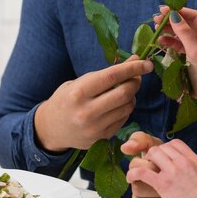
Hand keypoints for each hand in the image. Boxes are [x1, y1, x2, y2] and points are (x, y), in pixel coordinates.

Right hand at [34, 55, 152, 151]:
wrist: (50, 129)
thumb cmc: (67, 99)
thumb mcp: (82, 81)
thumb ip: (108, 72)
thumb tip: (135, 60)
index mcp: (79, 92)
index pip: (112, 76)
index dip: (133, 68)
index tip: (147, 63)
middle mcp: (86, 112)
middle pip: (124, 93)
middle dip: (136, 81)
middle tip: (137, 76)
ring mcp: (94, 128)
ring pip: (128, 106)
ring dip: (132, 95)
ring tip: (124, 90)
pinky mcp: (101, 137)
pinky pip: (124, 119)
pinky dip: (126, 108)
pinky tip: (118, 104)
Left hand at [126, 139, 196, 197]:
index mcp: (195, 160)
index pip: (176, 144)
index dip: (166, 148)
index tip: (161, 157)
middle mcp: (183, 161)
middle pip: (162, 147)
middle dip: (153, 155)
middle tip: (148, 165)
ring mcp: (173, 171)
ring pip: (152, 154)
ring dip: (144, 161)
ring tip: (139, 170)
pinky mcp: (164, 185)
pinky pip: (143, 172)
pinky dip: (134, 173)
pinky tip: (131, 178)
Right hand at [154, 6, 196, 102]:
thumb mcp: (194, 51)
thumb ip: (184, 33)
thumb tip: (173, 15)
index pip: (196, 17)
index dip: (180, 11)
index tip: (166, 8)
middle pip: (187, 24)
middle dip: (172, 20)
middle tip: (156, 17)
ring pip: (181, 34)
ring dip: (169, 30)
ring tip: (155, 26)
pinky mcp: (190, 56)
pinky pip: (179, 45)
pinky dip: (170, 42)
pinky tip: (160, 40)